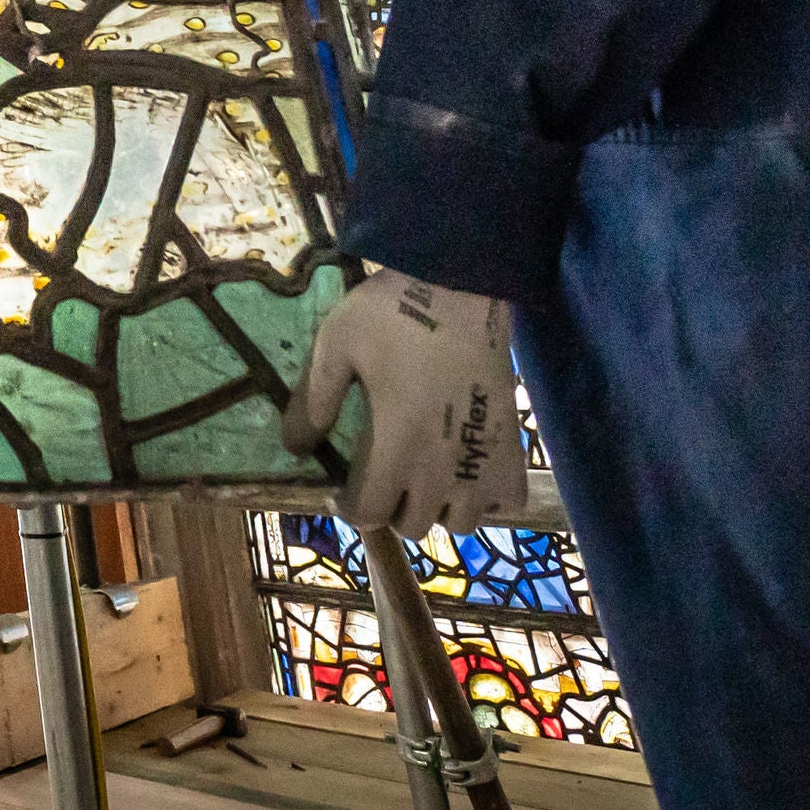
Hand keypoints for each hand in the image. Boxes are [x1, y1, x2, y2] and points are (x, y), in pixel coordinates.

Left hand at [280, 267, 520, 536]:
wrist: (462, 285)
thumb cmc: (394, 313)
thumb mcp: (336, 344)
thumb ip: (313, 399)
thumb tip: (294, 445)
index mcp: (397, 445)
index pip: (371, 514)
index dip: (350, 507)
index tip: (344, 490)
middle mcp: (443, 466)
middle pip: (413, 525)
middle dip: (392, 508)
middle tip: (384, 476)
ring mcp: (484, 460)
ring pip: (461, 523)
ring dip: (440, 508)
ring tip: (426, 476)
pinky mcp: (514, 446)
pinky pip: (507, 502)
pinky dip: (489, 498)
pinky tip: (469, 470)